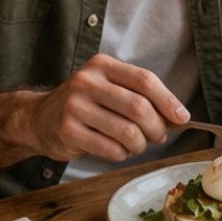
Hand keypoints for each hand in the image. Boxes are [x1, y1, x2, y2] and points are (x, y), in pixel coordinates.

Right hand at [23, 54, 188, 163]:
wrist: (39, 118)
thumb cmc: (84, 105)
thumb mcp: (109, 89)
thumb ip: (140, 97)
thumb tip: (178, 117)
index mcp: (102, 66)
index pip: (145, 80)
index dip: (168, 101)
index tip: (182, 117)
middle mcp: (87, 82)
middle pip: (139, 108)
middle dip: (156, 128)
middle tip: (158, 137)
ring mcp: (75, 106)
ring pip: (127, 132)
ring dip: (140, 144)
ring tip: (136, 144)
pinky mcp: (69, 131)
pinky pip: (111, 149)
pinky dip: (121, 154)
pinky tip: (116, 149)